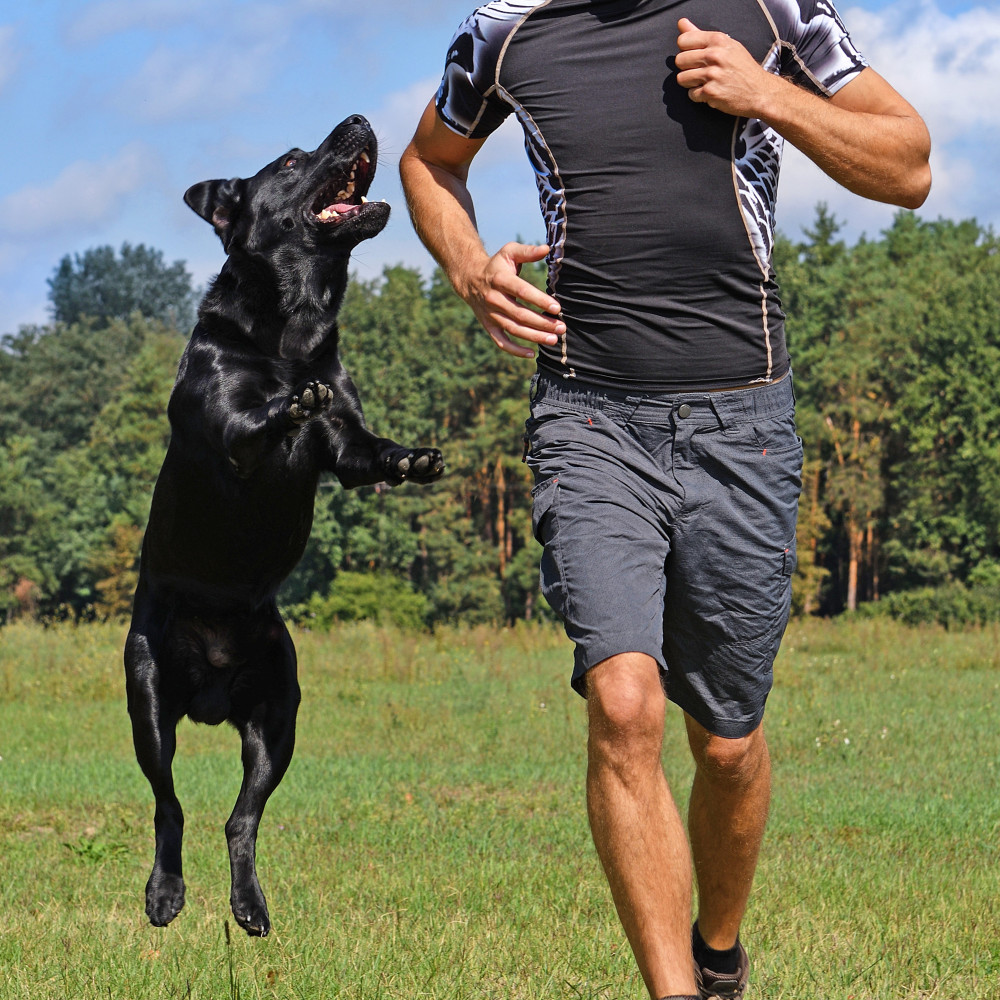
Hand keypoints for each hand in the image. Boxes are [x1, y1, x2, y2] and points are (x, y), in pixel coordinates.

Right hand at [461, 242, 564, 358]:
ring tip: (553, 340)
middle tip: (561, 327)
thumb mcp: (509, 252)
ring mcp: (490, 315)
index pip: (521, 291)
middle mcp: (493, 299)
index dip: (539, 300)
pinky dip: (515, 350)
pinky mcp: (489, 326)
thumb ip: (528, 251)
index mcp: (499, 280)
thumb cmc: (496, 265)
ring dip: (534, 337)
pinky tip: (532, 354)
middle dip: (542, 323)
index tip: (557, 308)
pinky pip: (502, 342)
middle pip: (520, 314)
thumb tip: (547, 248)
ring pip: (513, 330)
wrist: (470, 279)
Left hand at [675, 17, 777, 118]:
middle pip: (680, 60)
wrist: (759, 91)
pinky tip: (711, 92)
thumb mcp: (726, 45)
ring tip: (704, 82)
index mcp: (718, 40)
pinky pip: (691, 94)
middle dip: (686, 67)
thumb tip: (681, 23)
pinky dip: (699, 96)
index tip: (694, 55)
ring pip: (682, 78)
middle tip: (700, 71)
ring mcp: (712, 74)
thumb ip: (700, 35)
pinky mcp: (711, 92)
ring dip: (691, 83)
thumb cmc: (742, 67)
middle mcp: (714, 55)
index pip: (683, 40)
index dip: (685, 50)